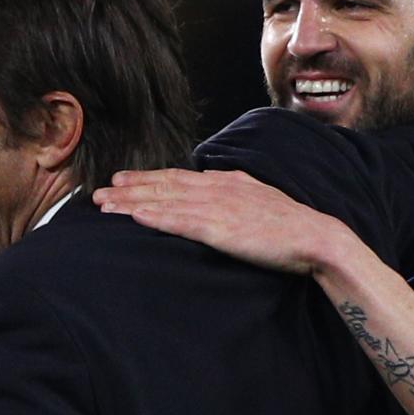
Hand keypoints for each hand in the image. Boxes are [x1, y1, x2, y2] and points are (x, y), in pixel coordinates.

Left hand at [94, 169, 345, 275]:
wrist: (315, 236)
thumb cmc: (290, 227)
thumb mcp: (258, 203)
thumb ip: (233, 199)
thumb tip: (213, 203)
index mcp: (227, 181)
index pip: (179, 178)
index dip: (148, 179)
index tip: (123, 180)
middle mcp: (218, 188)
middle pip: (164, 186)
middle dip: (129, 188)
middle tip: (98, 192)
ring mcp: (218, 207)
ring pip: (165, 202)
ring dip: (131, 202)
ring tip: (104, 205)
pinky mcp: (220, 229)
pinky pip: (180, 222)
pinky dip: (154, 217)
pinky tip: (133, 217)